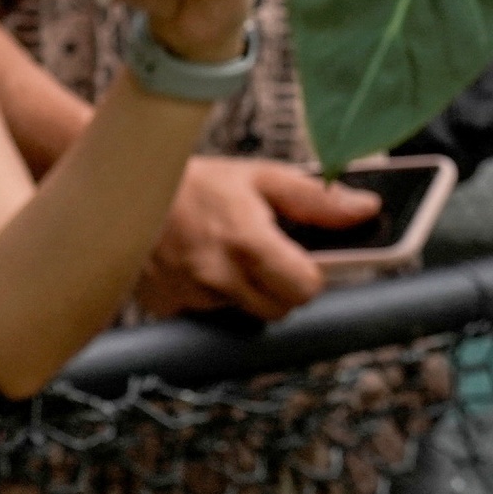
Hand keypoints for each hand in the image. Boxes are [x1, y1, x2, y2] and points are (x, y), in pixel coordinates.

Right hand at [136, 154, 367, 319]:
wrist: (124, 188)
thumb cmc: (199, 181)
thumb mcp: (262, 178)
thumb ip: (317, 200)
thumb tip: (368, 208)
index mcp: (247, 241)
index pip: (305, 290)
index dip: (313, 277)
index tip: (307, 262)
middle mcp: (217, 275)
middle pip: (279, 309)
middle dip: (284, 287)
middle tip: (269, 255)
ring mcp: (188, 295)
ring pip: (244, 313)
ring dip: (247, 292)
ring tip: (230, 253)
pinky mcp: (166, 307)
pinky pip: (208, 315)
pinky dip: (213, 297)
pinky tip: (202, 264)